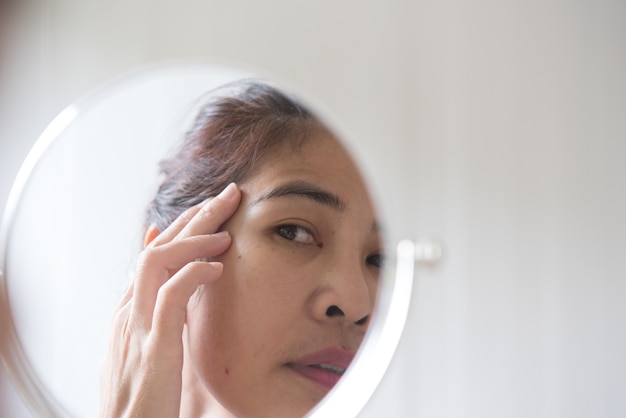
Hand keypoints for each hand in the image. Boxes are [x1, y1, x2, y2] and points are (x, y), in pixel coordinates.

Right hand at [100, 183, 240, 417]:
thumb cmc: (143, 397)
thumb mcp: (151, 349)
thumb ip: (163, 313)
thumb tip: (180, 284)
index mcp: (130, 310)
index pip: (154, 252)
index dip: (184, 226)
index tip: (213, 208)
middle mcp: (129, 312)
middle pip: (158, 246)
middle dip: (194, 216)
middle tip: (228, 195)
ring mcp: (138, 327)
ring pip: (158, 261)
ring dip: (194, 238)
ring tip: (225, 227)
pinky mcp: (153, 348)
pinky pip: (170, 298)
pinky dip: (193, 275)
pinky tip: (217, 266)